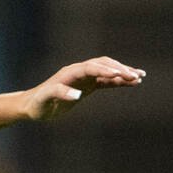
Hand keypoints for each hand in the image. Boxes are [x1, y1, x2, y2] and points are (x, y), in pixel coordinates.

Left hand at [21, 56, 144, 121]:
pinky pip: (106, 81)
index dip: (106, 70)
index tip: (120, 74)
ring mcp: (84, 78)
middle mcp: (78, 72)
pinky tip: (132, 83)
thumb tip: (77, 95)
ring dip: (123, 73)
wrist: (31, 106)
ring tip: (140, 76)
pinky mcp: (87, 86)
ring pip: (107, 71)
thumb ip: (58, 94)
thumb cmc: (37, 104)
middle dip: (119, 70)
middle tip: (136, 76)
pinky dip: (119, 81)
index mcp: (69, 73)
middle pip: (103, 65)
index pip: (91, 68)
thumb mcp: (44, 101)